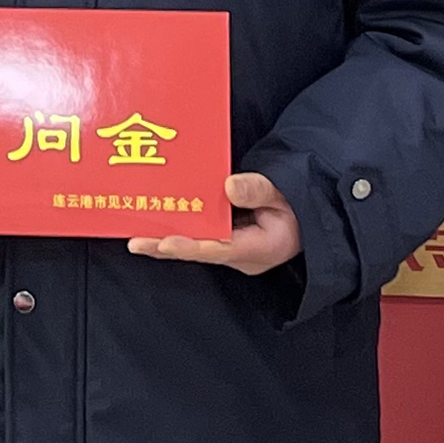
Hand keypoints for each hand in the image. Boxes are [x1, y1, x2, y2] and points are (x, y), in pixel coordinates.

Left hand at [128, 170, 300, 275]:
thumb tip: (229, 186)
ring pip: (195, 247)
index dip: (190, 246)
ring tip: (134, 235)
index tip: (165, 242)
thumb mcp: (286, 194)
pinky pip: (199, 238)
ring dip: (165, 240)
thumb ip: (259, 191)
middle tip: (136, 242)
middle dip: (165, 247)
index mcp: (258, 249)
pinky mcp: (227, 242)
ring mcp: (232, 251)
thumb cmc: (299, 206)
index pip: (219, 250)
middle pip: (199, 251)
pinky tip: (155, 223)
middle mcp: (240, 256)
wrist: (308, 217)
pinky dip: (179, 230)